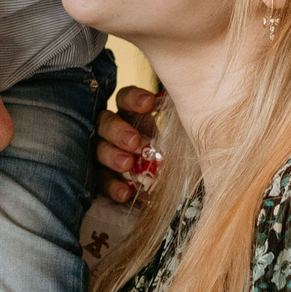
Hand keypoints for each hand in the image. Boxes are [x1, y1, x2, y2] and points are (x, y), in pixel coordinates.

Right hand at [95, 84, 163, 203]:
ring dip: (111, 156)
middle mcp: (112, 130)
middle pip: (106, 123)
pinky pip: (101, 180)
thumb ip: (174, 132)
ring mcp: (103, 152)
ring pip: (99, 149)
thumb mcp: (173, 140)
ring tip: (126, 164)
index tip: (149, 104)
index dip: (133, 99)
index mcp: (129, 114)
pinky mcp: (101, 177)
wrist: (165, 185)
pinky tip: (124, 192)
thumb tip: (191, 123)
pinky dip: (112, 186)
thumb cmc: (169, 155)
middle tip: (133, 141)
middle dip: (118, 131)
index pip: (124, 99)